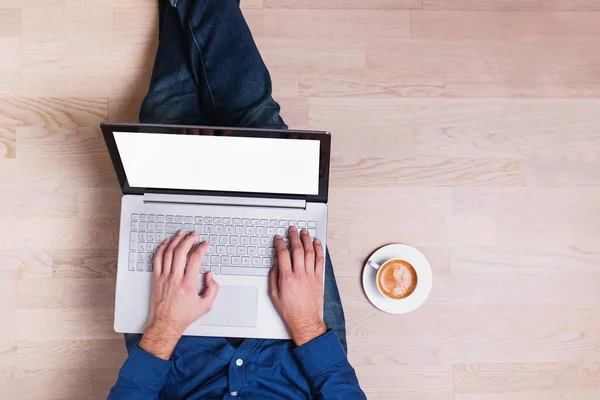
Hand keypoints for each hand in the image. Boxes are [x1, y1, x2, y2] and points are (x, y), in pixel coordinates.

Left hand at [140, 230, 218, 359]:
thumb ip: (213, 289)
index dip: (201, 248)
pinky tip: (166, 243)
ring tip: (181, 234)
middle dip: (188, 239)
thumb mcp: (206, 305)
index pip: (195, 259)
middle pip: (181, 252)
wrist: (166, 323)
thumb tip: (209, 275)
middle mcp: (175, 278)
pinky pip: (157, 259)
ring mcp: (164, 278)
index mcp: (188, 284)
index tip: (204, 244)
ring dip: (175, 241)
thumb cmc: (184, 316)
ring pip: (168, 253)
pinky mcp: (157, 279)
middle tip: (194, 235)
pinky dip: (162, 249)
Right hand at [269, 226, 326, 345]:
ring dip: (307, 240)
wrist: (305, 320)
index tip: (278, 238)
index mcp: (287, 278)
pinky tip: (317, 243)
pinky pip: (320, 261)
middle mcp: (299, 275)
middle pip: (297, 249)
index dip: (280, 243)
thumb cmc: (290, 310)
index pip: (283, 254)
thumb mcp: (274, 295)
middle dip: (294, 237)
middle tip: (292, 230)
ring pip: (309, 252)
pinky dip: (319, 250)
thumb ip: (273, 277)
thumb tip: (275, 264)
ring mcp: (311, 276)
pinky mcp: (319, 279)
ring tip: (304, 232)